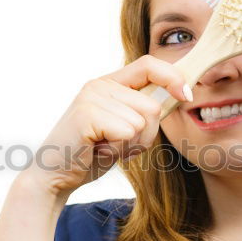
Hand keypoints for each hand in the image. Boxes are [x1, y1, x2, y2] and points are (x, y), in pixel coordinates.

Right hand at [19, 55, 190, 200]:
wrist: (55, 175)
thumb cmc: (91, 154)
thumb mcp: (123, 128)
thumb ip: (143, 112)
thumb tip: (181, 96)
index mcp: (109, 84)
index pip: (149, 65)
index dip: (173, 77)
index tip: (186, 96)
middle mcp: (100, 85)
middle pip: (152, 106)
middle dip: (145, 136)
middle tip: (117, 145)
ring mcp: (92, 98)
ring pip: (142, 123)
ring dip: (130, 146)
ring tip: (104, 148)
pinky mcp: (87, 115)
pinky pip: (127, 132)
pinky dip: (118, 150)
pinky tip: (97, 151)